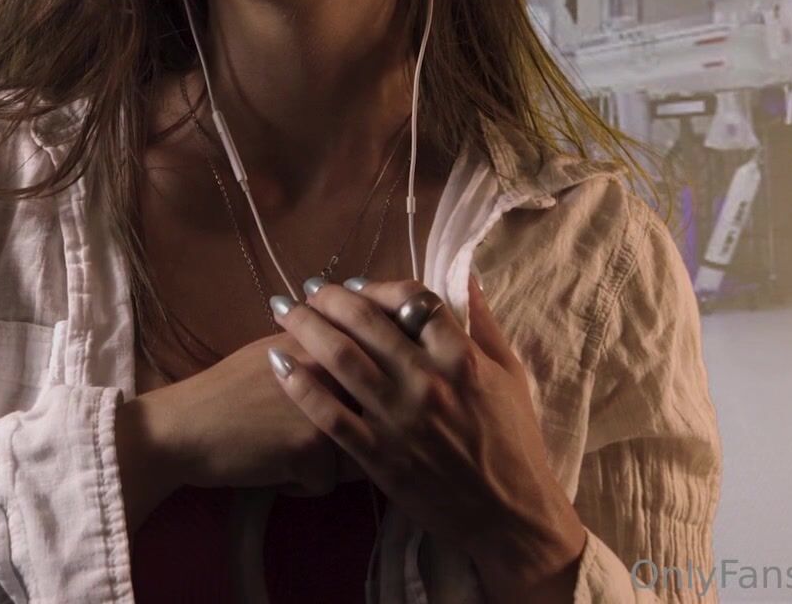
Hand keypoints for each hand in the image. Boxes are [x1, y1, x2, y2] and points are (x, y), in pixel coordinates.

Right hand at [120, 331, 358, 523]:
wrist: (181, 426)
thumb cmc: (222, 392)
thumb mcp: (271, 353)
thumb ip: (314, 350)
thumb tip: (347, 350)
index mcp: (322, 344)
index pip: (370, 372)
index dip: (358, 399)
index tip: (333, 411)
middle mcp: (331, 370)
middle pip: (368, 419)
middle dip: (345, 435)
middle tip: (299, 433)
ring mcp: (324, 409)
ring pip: (353, 455)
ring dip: (323, 462)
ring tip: (282, 449)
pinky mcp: (310, 449)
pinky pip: (325, 483)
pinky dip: (298, 485)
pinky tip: (268, 468)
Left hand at [268, 272, 586, 599]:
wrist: (508, 516)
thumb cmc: (514, 443)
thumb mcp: (511, 376)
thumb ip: (484, 324)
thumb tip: (466, 275)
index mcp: (462, 359)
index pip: (412, 300)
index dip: (378, 286)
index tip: (356, 285)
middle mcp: (426, 382)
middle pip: (366, 322)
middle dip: (330, 298)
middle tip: (309, 289)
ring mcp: (399, 419)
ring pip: (341, 359)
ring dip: (306, 327)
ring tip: (284, 310)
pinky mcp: (377, 455)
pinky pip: (329, 414)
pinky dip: (300, 385)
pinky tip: (278, 363)